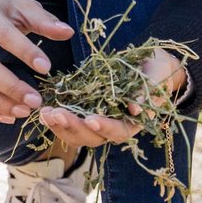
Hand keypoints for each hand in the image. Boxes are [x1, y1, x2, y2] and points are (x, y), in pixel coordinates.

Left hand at [38, 48, 186, 148]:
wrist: (149, 65)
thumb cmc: (157, 72)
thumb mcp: (157, 77)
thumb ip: (147, 92)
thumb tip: (135, 110)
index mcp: (133, 123)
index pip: (118, 132)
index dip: (105, 128)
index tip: (91, 120)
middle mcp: (113, 126)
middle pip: (91, 137)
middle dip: (73, 127)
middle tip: (57, 113)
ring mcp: (97, 120)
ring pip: (76, 133)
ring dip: (60, 125)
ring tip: (46, 112)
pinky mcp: (85, 110)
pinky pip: (69, 121)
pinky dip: (56, 118)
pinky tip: (44, 110)